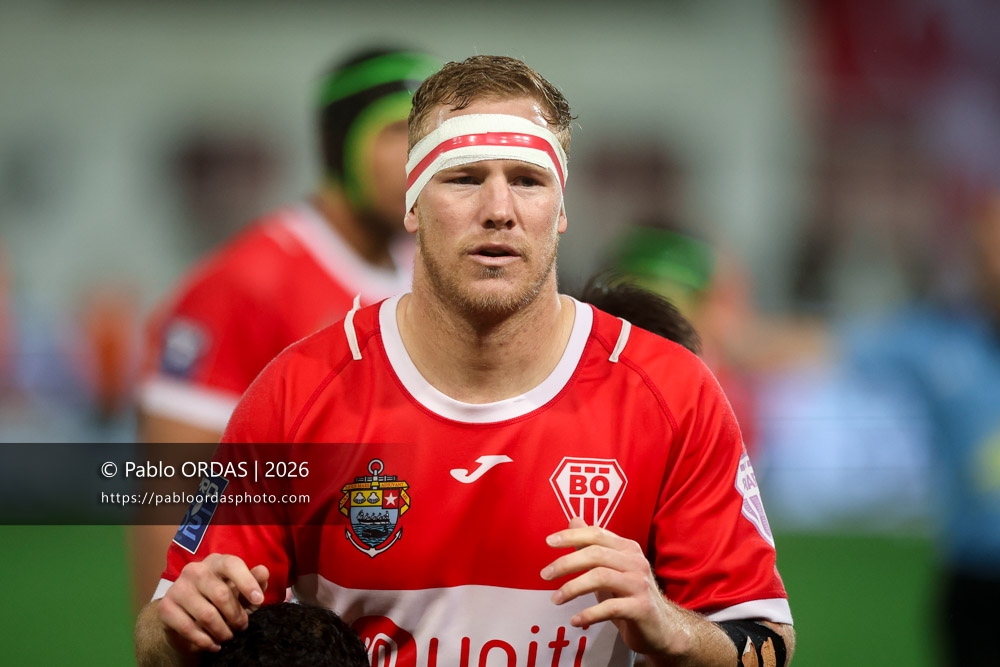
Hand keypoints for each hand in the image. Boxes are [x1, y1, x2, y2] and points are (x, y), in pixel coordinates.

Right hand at [156, 554, 268, 652]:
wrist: (190, 620)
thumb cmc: (223, 602)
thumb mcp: (242, 592)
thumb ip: (255, 582)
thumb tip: (263, 572)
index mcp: (216, 561)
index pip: (232, 564)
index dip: (247, 582)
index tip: (259, 601)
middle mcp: (195, 570)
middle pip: (221, 594)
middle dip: (236, 616)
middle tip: (242, 627)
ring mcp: (178, 587)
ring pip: (206, 614)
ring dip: (222, 631)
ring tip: (228, 636)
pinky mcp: (166, 607)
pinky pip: (188, 628)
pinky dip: (204, 641)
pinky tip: (214, 645)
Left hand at [541, 517, 693, 660]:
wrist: (662, 628)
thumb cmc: (631, 596)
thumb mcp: (611, 568)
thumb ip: (592, 546)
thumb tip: (573, 520)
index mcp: (627, 549)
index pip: (597, 534)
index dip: (572, 536)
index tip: (549, 542)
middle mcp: (636, 562)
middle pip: (595, 554)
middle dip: (566, 563)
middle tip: (545, 575)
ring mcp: (640, 585)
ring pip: (600, 577)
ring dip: (573, 588)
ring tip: (555, 599)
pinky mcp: (641, 609)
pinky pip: (610, 607)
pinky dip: (589, 614)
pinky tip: (575, 620)